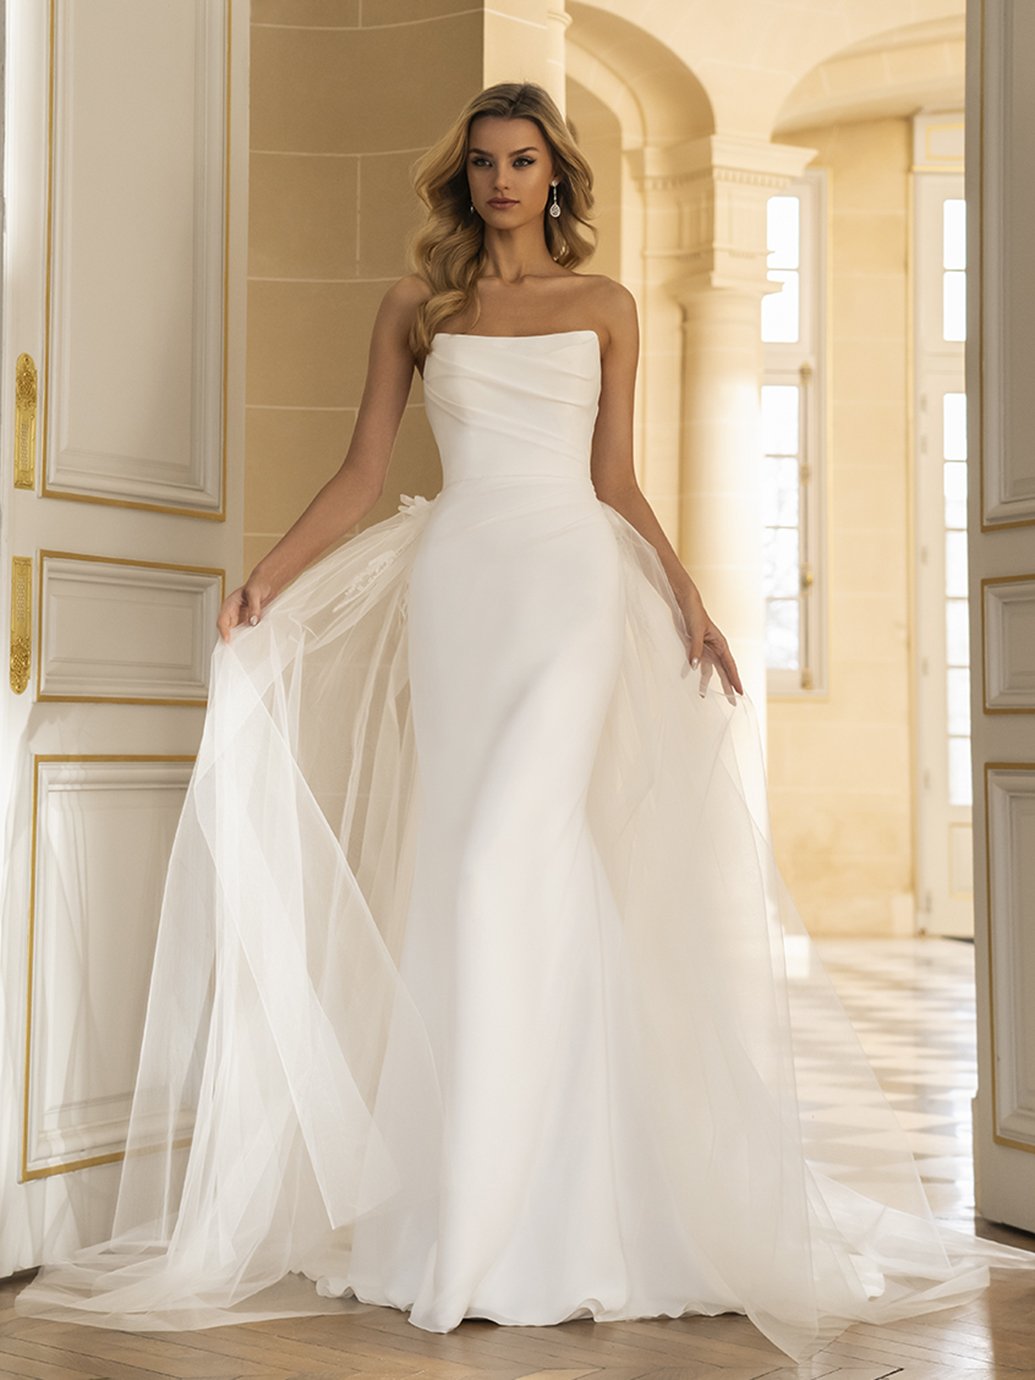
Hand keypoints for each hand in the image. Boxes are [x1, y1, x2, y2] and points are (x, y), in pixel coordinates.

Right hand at [217, 574, 273, 643]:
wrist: (268, 583)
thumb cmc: (258, 583)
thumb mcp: (255, 593)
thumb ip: (253, 608)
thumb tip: (252, 621)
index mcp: (230, 605)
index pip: (222, 620)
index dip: (224, 631)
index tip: (227, 640)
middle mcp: (234, 613)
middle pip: (228, 630)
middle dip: (230, 640)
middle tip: (234, 650)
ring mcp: (241, 618)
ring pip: (237, 632)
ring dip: (240, 640)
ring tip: (244, 649)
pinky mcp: (250, 621)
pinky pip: (247, 631)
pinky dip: (249, 637)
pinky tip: (254, 642)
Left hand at [676, 582, 743, 700]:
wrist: (688, 604)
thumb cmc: (694, 615)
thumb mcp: (695, 632)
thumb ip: (695, 649)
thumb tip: (693, 666)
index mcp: (721, 644)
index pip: (730, 666)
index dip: (735, 680)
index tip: (740, 692)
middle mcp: (717, 648)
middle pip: (725, 671)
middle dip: (730, 686)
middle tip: (734, 701)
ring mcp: (709, 649)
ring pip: (715, 670)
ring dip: (716, 683)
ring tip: (719, 697)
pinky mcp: (700, 649)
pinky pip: (704, 666)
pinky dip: (703, 676)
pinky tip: (701, 685)